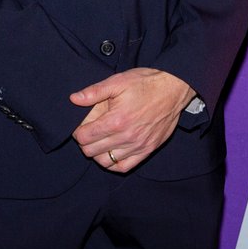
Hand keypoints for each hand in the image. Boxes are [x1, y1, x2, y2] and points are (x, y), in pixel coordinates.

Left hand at [70, 68, 194, 172]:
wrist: (173, 88)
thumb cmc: (146, 83)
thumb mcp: (118, 81)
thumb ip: (94, 92)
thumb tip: (74, 99)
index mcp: (116, 120)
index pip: (84, 137)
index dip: (78, 132)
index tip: (81, 126)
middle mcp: (126, 137)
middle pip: (91, 152)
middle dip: (86, 143)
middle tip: (89, 133)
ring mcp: (138, 145)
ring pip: (106, 162)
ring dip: (98, 153)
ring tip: (100, 142)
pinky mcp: (148, 149)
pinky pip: (124, 167)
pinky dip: (114, 163)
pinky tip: (112, 152)